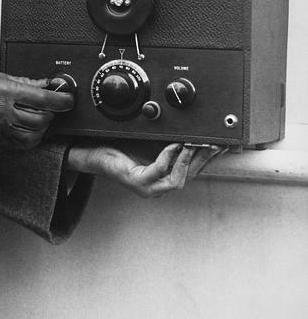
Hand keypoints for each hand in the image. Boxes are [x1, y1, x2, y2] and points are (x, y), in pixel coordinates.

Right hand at [0, 69, 73, 148]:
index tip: (68, 99)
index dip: (62, 100)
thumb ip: (24, 81)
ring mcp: (1, 128)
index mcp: (6, 92)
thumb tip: (45, 83)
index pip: (43, 98)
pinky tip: (30, 130)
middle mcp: (5, 112)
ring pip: (34, 135)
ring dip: (43, 128)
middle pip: (41, 119)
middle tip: (52, 106)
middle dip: (52, 114)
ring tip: (42, 118)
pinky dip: (32, 139)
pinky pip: (21, 145)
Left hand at [67, 142, 225, 197]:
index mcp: (165, 178)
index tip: (223, 146)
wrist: (95, 155)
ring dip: (189, 160)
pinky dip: (169, 157)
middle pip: (191, 176)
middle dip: (205, 159)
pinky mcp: (138, 183)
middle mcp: (160, 187)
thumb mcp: (151, 144)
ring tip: (194, 143)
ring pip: (179, 179)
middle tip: (214, 144)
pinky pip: (159, 171)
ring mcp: (150, 189)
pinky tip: (174, 145)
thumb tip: (189, 130)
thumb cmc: (121, 149)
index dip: (209, 159)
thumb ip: (170, 141)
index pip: (194, 170)